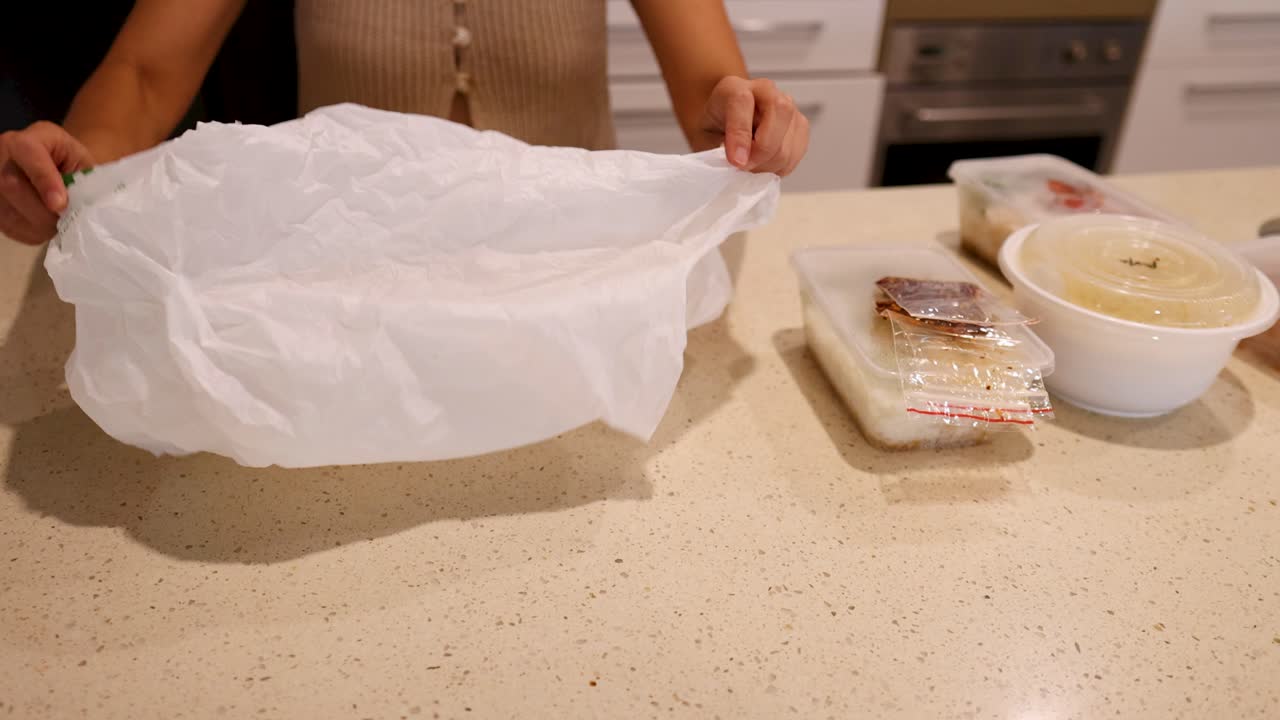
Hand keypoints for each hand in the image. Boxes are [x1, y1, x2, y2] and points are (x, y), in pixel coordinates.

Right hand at [0, 122, 93, 244]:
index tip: (60, 204)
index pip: (29, 153)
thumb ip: (82, 179)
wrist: (54, 166)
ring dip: (37, 224)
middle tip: (64, 219)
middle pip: (12, 185)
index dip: (44, 181)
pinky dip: (29, 232)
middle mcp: (2, 153)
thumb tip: (81, 204)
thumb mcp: (82, 163)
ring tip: (57, 224)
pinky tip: (43, 227)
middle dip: (43, 210)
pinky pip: (7, 223)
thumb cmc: (71, 163)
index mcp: (29, 138)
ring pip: (7, 209)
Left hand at [699, 76, 809, 176]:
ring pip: (790, 138)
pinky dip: (781, 167)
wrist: (726, 122)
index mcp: (734, 87)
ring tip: (752, 167)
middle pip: (779, 113)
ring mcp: (787, 105)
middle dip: (762, 151)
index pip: (742, 102)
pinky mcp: (800, 124)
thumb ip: (716, 148)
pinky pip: (797, 152)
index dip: (741, 135)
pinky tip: (765, 166)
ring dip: (770, 164)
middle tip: (745, 167)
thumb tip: (738, 163)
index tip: (736, 161)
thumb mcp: (703, 137)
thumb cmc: (714, 129)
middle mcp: (764, 90)